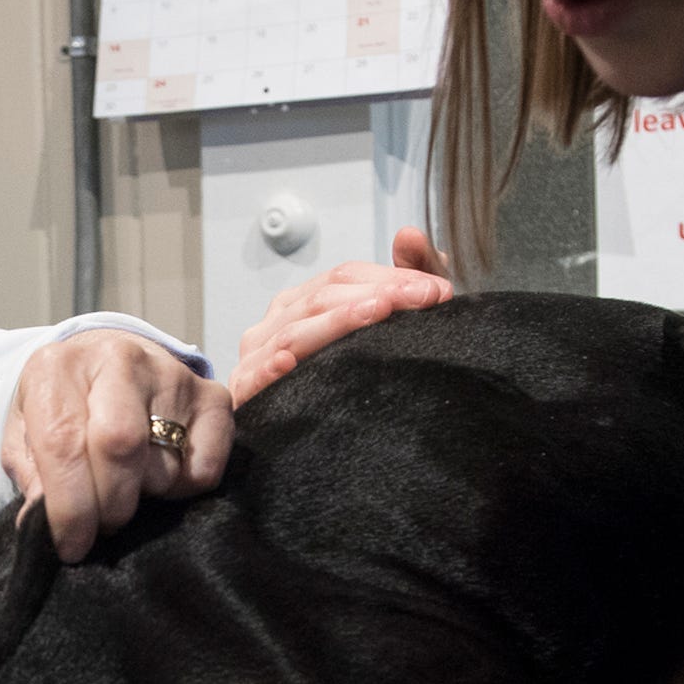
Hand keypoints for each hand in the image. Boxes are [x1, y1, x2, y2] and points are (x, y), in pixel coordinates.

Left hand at [3, 330, 234, 562]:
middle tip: (102, 525)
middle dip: (109, 505)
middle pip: (120, 446)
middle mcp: (117, 359)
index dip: (69, 507)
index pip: (64, 444)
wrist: (106, 362)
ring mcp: (170, 374)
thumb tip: (42, 520)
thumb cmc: (63, 409)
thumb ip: (32, 476)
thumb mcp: (26, 435)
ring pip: (163, 466)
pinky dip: (183, 489)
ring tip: (127, 485)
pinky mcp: (212, 397)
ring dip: (143, 496)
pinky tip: (161, 473)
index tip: (71, 546)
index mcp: (57, 368)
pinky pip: (205, 470)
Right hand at [229, 227, 455, 405]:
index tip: (438, 289)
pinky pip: (256, 375)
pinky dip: (271, 367)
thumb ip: (404, 278)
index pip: (344, 276)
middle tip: (426, 297)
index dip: (390, 277)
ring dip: (339, 321)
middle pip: (322, 298)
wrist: (323, 448)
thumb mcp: (385, 323)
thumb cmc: (351, 379)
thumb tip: (410, 235)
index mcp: (302, 302)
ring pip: (296, 332)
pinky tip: (289, 363)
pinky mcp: (245, 391)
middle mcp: (276, 323)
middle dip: (377, 294)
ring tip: (380, 312)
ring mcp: (257, 356)